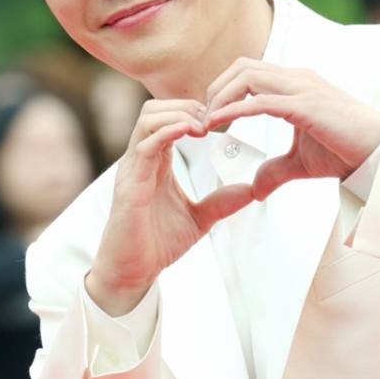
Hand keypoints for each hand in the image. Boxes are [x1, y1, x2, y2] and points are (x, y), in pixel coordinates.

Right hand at [86, 100, 256, 315]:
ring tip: (203, 124)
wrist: (132, 272)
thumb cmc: (155, 243)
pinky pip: (143, 146)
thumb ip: (221, 202)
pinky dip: (166, 133)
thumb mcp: (199, 219)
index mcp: (155, 162)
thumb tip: (250, 191)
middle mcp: (141, 160)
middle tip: (213, 118)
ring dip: (178, 114)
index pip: (168, 118)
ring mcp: (132, 169)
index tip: (220, 118)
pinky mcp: (129, 184)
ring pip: (147, 119)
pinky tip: (188, 132)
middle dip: (185, 106)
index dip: (193, 111)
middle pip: (155, 109)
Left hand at [204, 59, 379, 200]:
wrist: (378, 154)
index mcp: (294, 84)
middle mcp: (296, 78)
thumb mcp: (301, 162)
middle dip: (216, 88)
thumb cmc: (345, 150)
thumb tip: (256, 188)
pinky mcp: (306, 105)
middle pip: (242, 66)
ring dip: (220, 96)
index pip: (248, 71)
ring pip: (247, 76)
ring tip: (206, 119)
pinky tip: (218, 122)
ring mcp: (302, 88)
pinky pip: (261, 100)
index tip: (208, 114)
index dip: (223, 88)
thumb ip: (275, 170)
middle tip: (202, 116)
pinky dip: (234, 110)